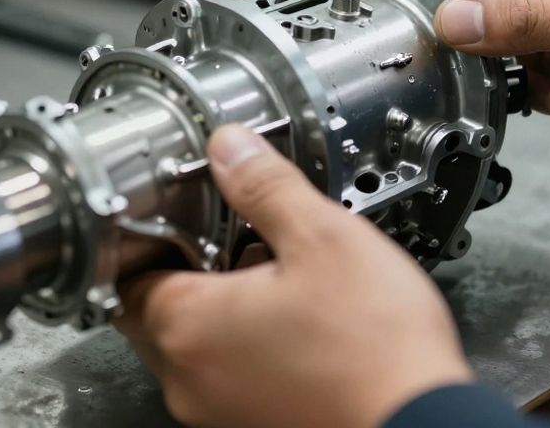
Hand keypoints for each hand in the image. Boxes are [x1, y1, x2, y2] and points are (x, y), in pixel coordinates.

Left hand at [115, 125, 472, 427]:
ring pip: (192, 348)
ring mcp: (216, 414)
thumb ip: (265, 187)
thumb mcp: (322, 239)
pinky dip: (244, 348)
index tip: (182, 215)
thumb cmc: (375, 349)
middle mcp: (188, 379)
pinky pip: (226, 379)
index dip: (152, 237)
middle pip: (155, 312)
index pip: (127, 274)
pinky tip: (293, 325)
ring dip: (218, 311)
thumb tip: (230, 148)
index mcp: (188, 327)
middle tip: (233, 240)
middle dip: (187, 273)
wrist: (421, 424)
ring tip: (272, 279)